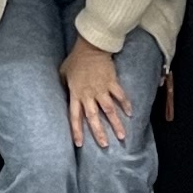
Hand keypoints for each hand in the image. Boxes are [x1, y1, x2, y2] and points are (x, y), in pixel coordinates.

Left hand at [62, 34, 131, 148]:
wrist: (90, 47)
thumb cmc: (75, 60)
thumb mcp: (63, 73)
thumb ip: (64, 86)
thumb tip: (62, 94)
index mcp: (76, 94)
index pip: (74, 116)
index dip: (77, 130)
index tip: (79, 144)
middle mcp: (88, 95)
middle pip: (93, 117)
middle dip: (99, 133)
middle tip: (105, 145)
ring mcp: (101, 89)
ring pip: (109, 110)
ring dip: (116, 124)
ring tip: (122, 136)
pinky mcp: (112, 82)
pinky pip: (120, 96)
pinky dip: (126, 104)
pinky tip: (130, 113)